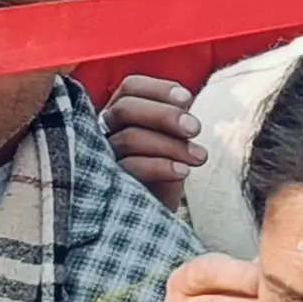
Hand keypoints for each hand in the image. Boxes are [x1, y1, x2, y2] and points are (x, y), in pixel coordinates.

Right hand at [98, 70, 199, 213]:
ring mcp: (104, 158)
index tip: (188, 99)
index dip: (158, 89)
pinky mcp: (109, 184)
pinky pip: (130, 167)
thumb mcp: (173, 141)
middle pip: (126, 108)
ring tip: (199, 157)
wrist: (155, 213)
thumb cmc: (164, 171)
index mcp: (119, 114)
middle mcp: (105, 131)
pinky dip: (161, 165)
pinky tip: (184, 171)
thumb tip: (185, 101)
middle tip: (195, 128)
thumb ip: (175, 119)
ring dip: (170, 144)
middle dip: (164, 114)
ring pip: (130, 138)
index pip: (130, 88)